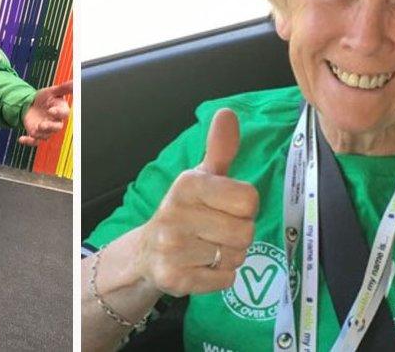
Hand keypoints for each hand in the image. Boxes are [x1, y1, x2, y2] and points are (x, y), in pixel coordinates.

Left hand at [19, 80, 71, 145]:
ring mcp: (46, 130)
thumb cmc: (45, 98)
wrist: (32, 104)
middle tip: (42, 125)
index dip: (58, 113)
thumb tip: (74, 82)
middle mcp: (55, 122)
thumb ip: (63, 88)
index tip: (51, 110)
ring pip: (46, 135)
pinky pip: (34, 141)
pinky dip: (28, 142)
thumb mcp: (52, 91)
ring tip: (33, 131)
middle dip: (49, 127)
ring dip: (39, 134)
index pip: (64, 114)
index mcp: (61, 111)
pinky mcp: (36, 134)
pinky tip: (21, 139)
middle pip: (57, 128)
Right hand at [135, 109, 257, 296]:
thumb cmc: (185, 211)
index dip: (244, 207)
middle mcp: (175, 214)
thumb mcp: (201, 178)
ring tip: (208, 248)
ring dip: (229, 256)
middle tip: (216, 231)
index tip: (226, 207)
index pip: (248, 199)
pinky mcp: (174, 278)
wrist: (146, 252)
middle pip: (245, 232)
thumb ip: (220, 149)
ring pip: (236, 257)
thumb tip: (228, 113)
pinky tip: (201, 266)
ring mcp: (172, 248)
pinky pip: (225, 280)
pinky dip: (219, 276)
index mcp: (187, 184)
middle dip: (238, 234)